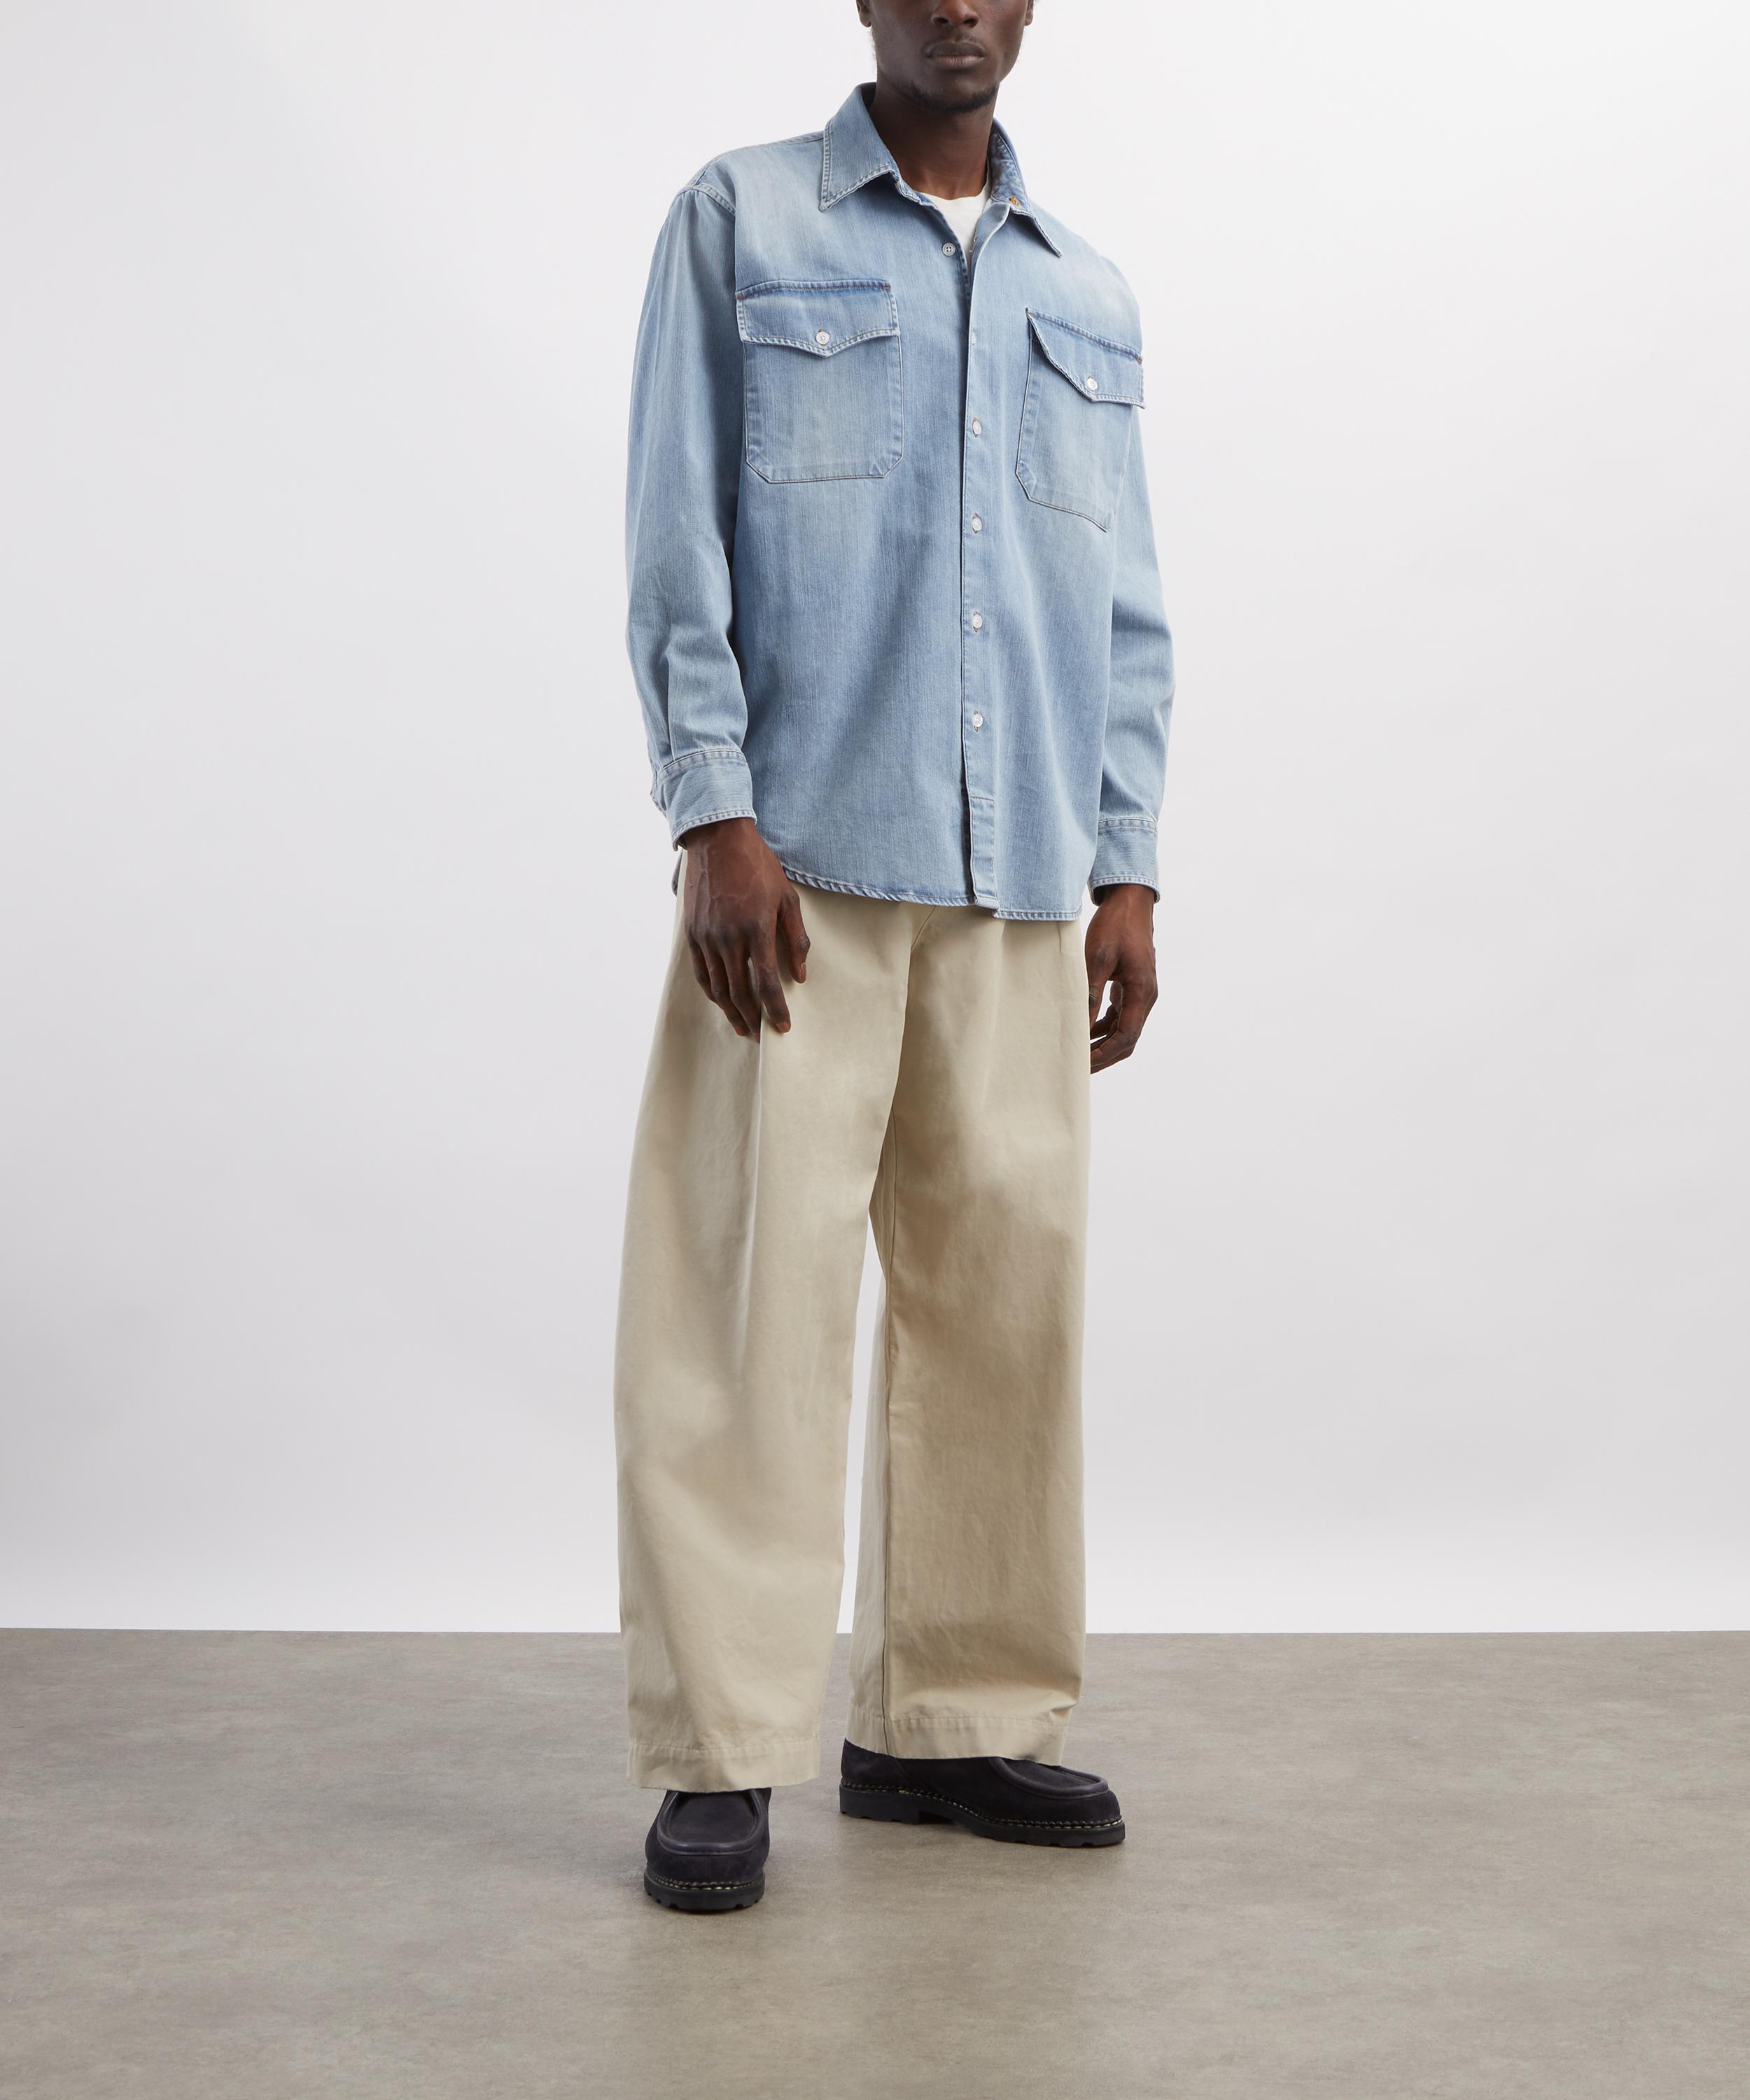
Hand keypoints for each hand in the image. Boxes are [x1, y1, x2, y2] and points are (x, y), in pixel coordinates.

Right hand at [679, 817, 809, 1038]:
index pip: (767, 983)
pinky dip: (713, 993)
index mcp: (757, 928)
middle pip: (740, 992)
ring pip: (718, 988)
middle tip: (763, 1034)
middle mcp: (729, 937)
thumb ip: (796, 939)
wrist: (718, 839)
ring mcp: (707, 936)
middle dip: (753, 1018)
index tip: (783, 1027)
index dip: (775, 1009)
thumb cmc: (759, 866)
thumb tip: (801, 975)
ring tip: (744, 1027)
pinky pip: (702, 973)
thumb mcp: (787, 898)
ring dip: (732, 1012)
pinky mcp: (692, 933)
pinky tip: (723, 1003)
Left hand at [1086, 884, 1157, 1074]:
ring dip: (1103, 1043)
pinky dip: (1103, 1027)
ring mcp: (1140, 992)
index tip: (1082, 1065)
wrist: (1130, 901)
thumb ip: (1090, 994)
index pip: (1126, 1037)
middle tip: (1078, 1068)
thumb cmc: (1115, 925)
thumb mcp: (1098, 958)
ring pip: (1124, 1029)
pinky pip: (1120, 1015)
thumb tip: (1080, 1027)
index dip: (1105, 1055)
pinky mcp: (1131, 985)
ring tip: (1078, 1053)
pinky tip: (1083, 1029)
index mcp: (1142, 992)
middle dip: (1104, 1056)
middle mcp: (1145, 996)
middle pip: (1127, 1039)